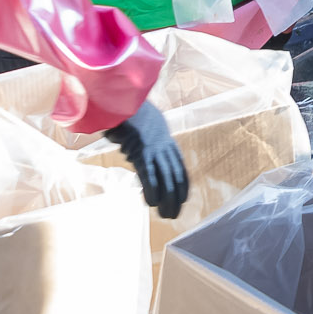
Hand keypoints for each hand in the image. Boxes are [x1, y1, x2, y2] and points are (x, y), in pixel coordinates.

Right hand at [108, 101, 189, 218]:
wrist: (127, 98)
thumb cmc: (132, 114)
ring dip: (166, 199)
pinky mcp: (141, 151)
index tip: (184, 199)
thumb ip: (142, 143)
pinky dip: (151, 189)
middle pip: (175, 176)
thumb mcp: (143, 130)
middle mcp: (163, 147)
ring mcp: (154, 149)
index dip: (183, 184)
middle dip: (176, 197)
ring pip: (165, 178)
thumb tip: (133, 153)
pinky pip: (148, 174)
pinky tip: (151, 203)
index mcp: (166, 142)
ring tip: (167, 215)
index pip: (179, 167)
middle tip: (174, 214)